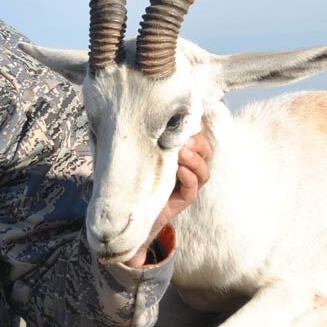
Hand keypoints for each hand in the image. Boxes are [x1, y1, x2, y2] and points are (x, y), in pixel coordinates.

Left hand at [123, 131, 211, 266]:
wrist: (124, 211)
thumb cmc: (127, 176)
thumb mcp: (130, 152)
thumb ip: (131, 136)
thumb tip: (121, 115)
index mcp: (176, 150)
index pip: (195, 134)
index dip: (194, 126)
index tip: (182, 120)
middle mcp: (185, 165)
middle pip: (205, 150)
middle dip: (197, 142)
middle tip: (183, 139)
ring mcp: (185, 184)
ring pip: (203, 170)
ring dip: (195, 160)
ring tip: (182, 153)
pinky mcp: (182, 200)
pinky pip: (193, 190)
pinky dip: (190, 179)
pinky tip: (180, 171)